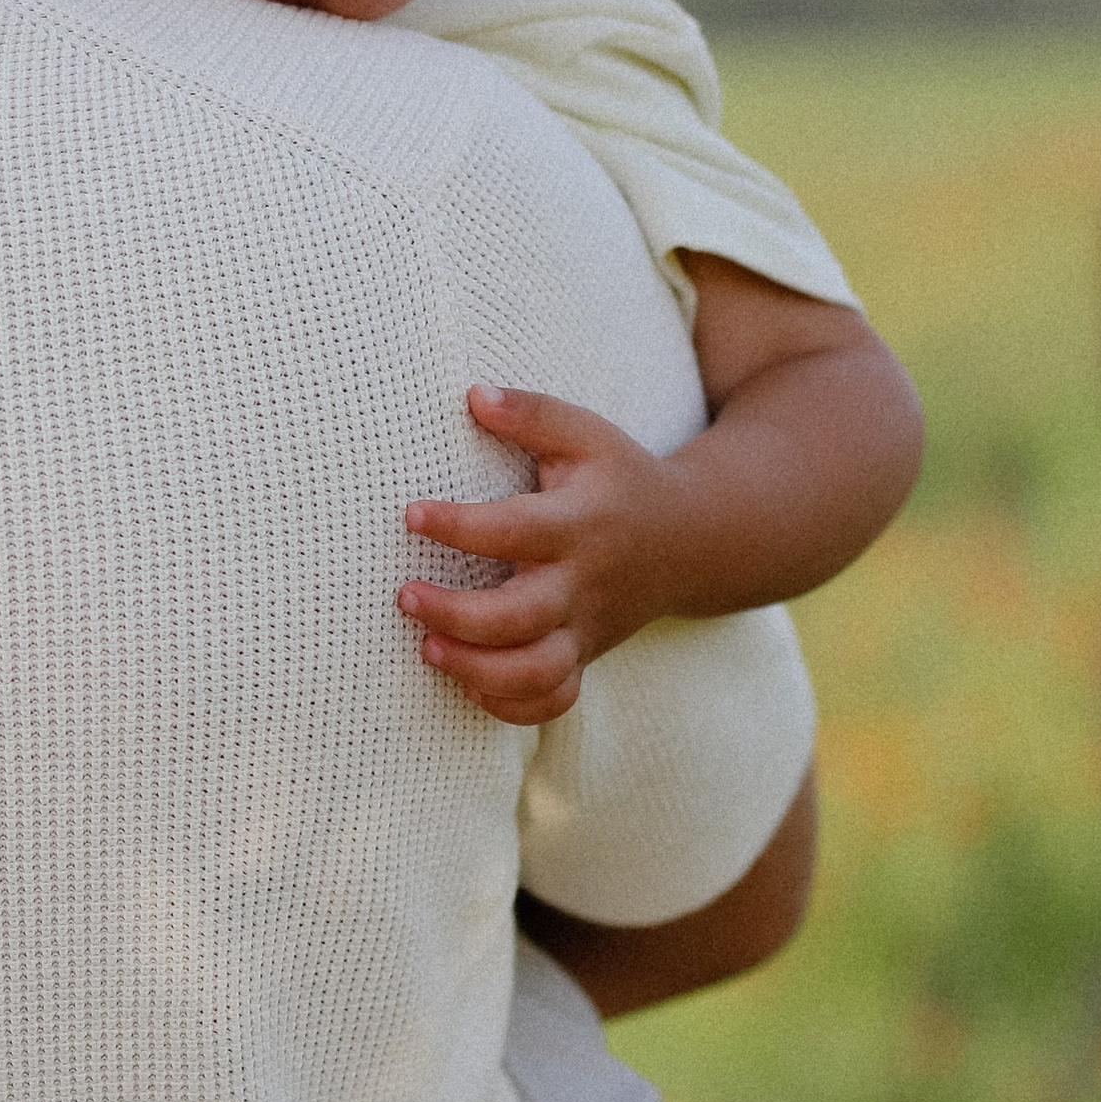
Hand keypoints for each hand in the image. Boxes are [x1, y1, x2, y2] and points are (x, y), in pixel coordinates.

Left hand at [397, 384, 678, 723]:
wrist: (696, 541)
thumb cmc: (622, 480)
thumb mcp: (588, 434)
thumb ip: (532, 413)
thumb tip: (473, 394)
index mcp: (581, 524)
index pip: (516, 530)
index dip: (460, 526)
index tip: (411, 514)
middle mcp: (583, 584)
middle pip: (520, 618)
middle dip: (457, 615)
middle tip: (405, 595)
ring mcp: (586, 629)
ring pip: (536, 673)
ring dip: (476, 671)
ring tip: (428, 648)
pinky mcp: (585, 657)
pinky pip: (553, 703)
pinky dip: (510, 706)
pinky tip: (468, 682)